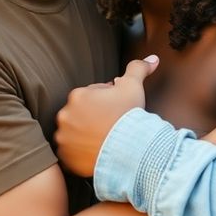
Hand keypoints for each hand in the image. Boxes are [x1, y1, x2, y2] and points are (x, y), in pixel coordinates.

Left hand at [55, 56, 158, 176]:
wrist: (128, 149)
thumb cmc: (129, 116)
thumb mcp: (134, 87)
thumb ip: (138, 68)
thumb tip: (152, 58)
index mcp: (78, 96)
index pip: (91, 95)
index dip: (106, 101)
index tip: (115, 109)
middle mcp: (65, 115)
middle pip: (80, 113)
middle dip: (93, 117)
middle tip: (110, 124)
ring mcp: (63, 138)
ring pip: (74, 132)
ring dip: (84, 134)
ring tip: (104, 139)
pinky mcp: (65, 157)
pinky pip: (71, 152)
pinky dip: (80, 152)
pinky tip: (96, 151)